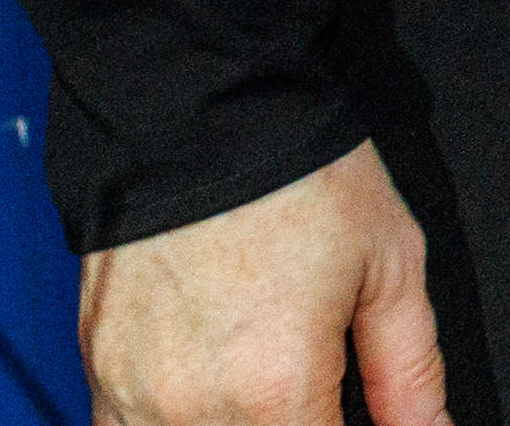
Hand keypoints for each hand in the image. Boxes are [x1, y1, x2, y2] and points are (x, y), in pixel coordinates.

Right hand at [81, 138, 443, 425]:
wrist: (201, 115)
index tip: (358, 413)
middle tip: (321, 388)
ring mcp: (134, 396)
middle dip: (300, 422)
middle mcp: (194, 409)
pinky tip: (216, 389)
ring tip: (269, 380)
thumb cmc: (297, 179)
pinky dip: (179, 423)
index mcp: (276, 391)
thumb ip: (411, 370)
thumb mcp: (390, 265)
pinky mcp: (98, 373)